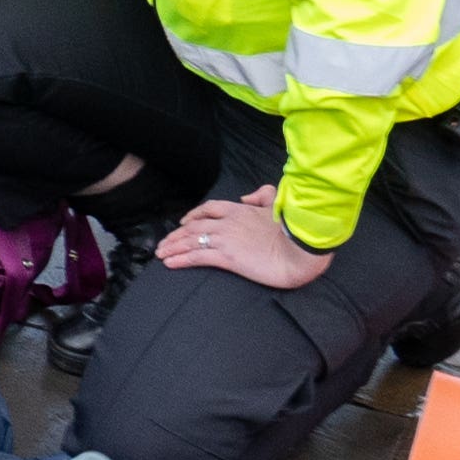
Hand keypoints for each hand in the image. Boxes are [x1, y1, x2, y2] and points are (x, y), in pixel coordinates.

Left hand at [155, 195, 334, 289]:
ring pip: (191, 241)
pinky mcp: (226, 258)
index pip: (208, 208)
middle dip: (176, 235)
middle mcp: (227, 222)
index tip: (183, 222)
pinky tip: (169, 264)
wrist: (299, 249)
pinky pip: (197, 257)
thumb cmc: (292, 230)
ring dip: (173, 247)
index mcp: (238, 210)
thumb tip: (247, 196)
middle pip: (193, 226)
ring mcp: (225, 239)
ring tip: (161, 254)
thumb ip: (261, 195)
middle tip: (164, 244)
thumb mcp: (277, 204)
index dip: (192, 215)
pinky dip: (181, 259)